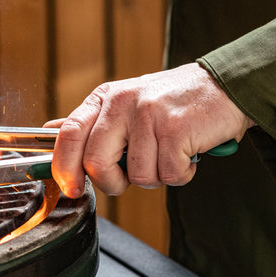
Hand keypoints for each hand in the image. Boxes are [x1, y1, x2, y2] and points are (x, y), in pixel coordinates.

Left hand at [46, 63, 253, 197]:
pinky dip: (181, 174)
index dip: (63, 167)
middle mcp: (122, 103)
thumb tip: (50, 132)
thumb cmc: (174, 102)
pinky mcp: (176, 130)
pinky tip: (188, 154)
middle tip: (131, 177)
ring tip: (170, 154)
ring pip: (138, 175)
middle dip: (113, 183)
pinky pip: (168, 174)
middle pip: (96, 162)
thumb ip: (91, 121)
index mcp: (106, 98)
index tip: (71, 188)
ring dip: (157, 176)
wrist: (225, 87)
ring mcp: (148, 115)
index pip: (69, 134)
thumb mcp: (126, 102)